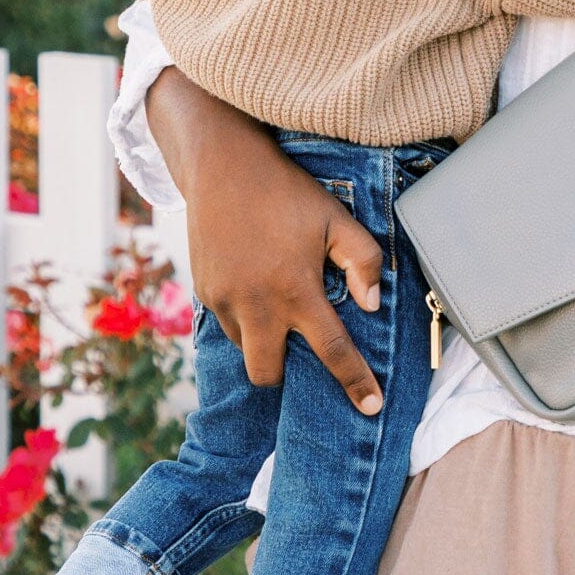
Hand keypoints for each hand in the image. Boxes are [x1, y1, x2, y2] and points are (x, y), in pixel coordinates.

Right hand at [146, 69, 387, 413]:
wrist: (222, 166)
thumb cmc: (288, 192)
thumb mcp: (337, 219)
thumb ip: (363, 262)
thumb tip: (372, 305)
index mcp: (295, 290)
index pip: (332, 351)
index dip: (355, 382)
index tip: (371, 408)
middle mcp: (255, 304)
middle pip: (268, 373)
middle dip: (285, 372)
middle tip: (301, 343)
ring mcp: (223, 301)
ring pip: (245, 348)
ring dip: (264, 341)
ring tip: (278, 304)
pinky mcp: (203, 292)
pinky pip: (228, 324)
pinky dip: (246, 319)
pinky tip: (257, 286)